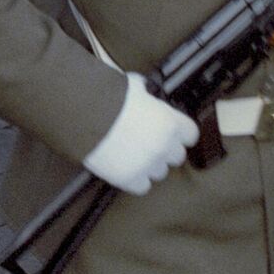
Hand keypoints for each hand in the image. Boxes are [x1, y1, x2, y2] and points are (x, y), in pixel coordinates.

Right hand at [81, 72, 198, 194]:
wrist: (82, 113)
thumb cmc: (107, 96)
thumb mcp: (135, 87)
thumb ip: (148, 96)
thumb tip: (146, 95)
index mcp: (170, 122)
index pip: (191, 135)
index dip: (180, 133)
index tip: (171, 132)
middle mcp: (163, 147)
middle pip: (176, 156)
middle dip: (164, 149)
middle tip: (147, 141)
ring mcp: (147, 165)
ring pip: (159, 172)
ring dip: (149, 164)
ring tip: (132, 154)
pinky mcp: (129, 179)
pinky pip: (142, 186)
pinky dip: (135, 179)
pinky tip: (124, 166)